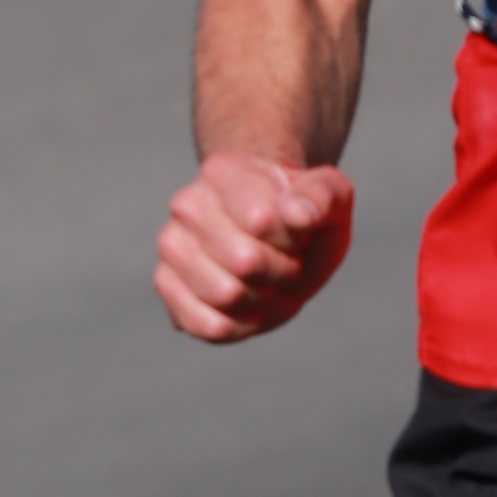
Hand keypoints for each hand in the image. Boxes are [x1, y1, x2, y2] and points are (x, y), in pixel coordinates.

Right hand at [156, 151, 355, 341]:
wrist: (273, 234)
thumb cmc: (301, 214)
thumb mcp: (330, 195)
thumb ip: (322, 196)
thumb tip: (295, 213)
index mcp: (224, 171)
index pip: (262, 220)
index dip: (293, 238)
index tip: (298, 232)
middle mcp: (187, 204)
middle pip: (245, 262)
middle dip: (282, 272)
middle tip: (287, 261)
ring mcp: (172, 244)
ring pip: (225, 295)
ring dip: (263, 301)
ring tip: (268, 281)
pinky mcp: (166, 284)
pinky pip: (206, 324)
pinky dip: (240, 326)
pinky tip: (249, 308)